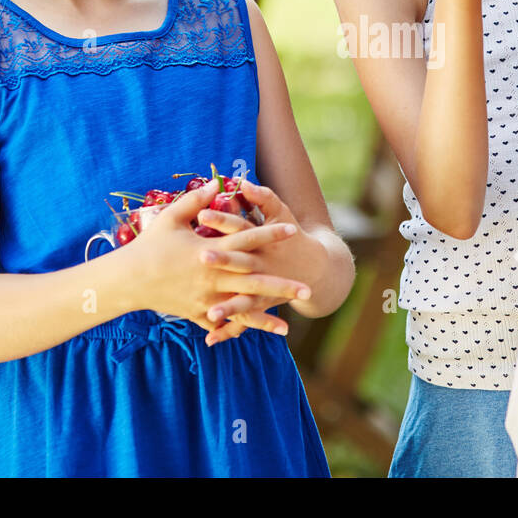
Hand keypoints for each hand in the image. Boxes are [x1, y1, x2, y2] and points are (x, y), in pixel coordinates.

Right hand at [123, 181, 312, 336]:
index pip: (247, 240)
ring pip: (242, 310)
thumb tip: (216, 182)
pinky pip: (223, 322)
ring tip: (289, 325)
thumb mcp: (170, 218)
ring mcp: (206, 299)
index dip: (270, 234)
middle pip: (254, 282)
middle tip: (307, 290)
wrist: (126, 281)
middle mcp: (212, 277)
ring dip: (266, 317)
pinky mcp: (197, 313)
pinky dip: (239, 329)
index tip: (293, 230)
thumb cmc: (149, 246)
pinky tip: (255, 336)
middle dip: (282, 287)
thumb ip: (195, 201)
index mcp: (209, 251)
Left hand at [194, 178, 331, 343]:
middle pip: (240, 262)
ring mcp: (262, 287)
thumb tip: (244, 181)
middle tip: (201, 257)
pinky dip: (228, 330)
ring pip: (244, 297)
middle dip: (222, 260)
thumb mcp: (281, 213)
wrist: (316, 269)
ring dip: (228, 306)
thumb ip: (263, 197)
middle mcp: (262, 264)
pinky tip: (210, 337)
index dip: (223, 221)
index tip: (202, 214)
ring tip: (211, 312)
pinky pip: (244, 320)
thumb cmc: (291, 237)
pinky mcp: (261, 304)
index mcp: (262, 241)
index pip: (240, 227)